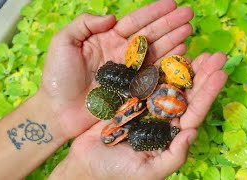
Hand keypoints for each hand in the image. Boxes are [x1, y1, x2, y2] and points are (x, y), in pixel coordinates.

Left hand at [40, 0, 193, 138]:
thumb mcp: (63, 43)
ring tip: (189, 30)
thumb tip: (113, 18)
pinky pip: (154, 73)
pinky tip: (181, 52)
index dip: (153, 12)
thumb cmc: (58, 77)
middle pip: (150, 34)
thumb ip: (84, 24)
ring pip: (156, 51)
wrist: (59, 111)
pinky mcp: (133, 88)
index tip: (171, 4)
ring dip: (173, 39)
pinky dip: (168, 62)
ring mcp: (129, 71)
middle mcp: (121, 52)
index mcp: (106, 38)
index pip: (134, 22)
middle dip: (170, 23)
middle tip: (189, 14)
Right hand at [49, 53, 227, 179]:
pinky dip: (158, 67)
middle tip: (217, 56)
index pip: (194, 111)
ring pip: (170, 84)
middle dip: (203, 75)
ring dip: (185, 68)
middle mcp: (163, 118)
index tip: (221, 74)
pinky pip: (146, 80)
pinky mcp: (130, 98)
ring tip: (200, 51)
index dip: (208, 93)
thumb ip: (173, 156)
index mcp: (171, 134)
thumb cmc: (116, 174)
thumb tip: (192, 134)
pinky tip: (170, 54)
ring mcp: (147, 106)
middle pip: (187, 94)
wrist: (86, 165)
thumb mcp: (148, 172)